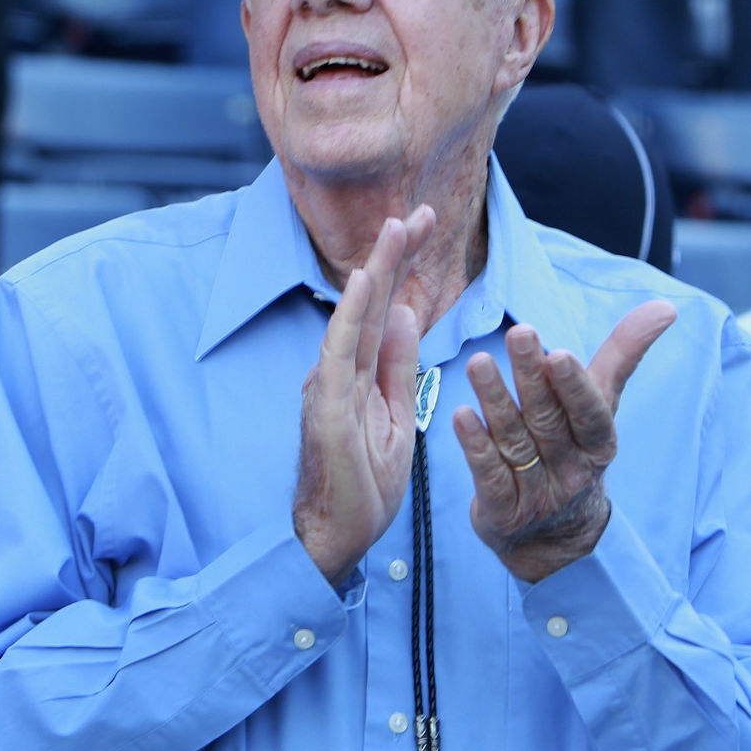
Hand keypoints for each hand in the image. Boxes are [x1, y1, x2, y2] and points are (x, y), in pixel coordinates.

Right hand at [292, 207, 434, 584]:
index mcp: (361, 372)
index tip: (426, 225)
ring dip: (375, 271)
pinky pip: (338, 354)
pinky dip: (350, 315)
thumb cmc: (364, 484)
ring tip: (396, 230)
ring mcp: (328, 387)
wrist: (337, 538)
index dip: (403, 266)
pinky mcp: (324, 408)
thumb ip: (399, 366)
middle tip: (419, 212)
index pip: (386, 309)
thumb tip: (408, 313)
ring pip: (353, 317)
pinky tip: (364, 284)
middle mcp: (340, 371)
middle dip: (394, 254)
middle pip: (370, 303)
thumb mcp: (397, 415)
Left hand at [453, 300, 675, 582]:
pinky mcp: (503, 512)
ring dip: (496, 401)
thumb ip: (624, 355)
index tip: (560, 353)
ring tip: (478, 364)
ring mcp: (537, 493)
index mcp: (599, 443)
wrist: (555, 538)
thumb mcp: (602, 407)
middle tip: (519, 335)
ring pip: (515, 442)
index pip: (590, 413)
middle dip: (532, 376)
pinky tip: (460, 416)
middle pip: (549, 419)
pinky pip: (489, 476)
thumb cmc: (576, 450)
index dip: (576, 386)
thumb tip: (666, 306)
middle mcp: (571, 469)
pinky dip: (475, 446)